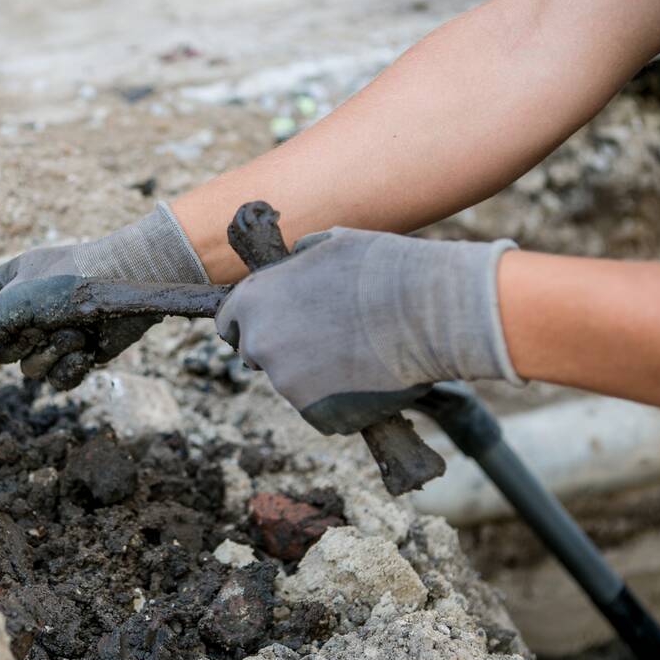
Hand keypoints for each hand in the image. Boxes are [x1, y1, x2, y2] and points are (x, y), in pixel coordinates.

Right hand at [0, 203, 208, 388]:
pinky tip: (87, 347)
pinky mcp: (78, 354)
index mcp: (7, 286)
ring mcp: (53, 333)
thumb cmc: (71, 282)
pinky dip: (71, 366)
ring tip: (74, 330)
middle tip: (40, 326)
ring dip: (51, 353)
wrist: (131, 285)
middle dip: (21, 343)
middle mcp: (28, 311)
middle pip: (0, 352)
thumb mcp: (16, 302)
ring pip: (30, 368)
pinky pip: (58, 379)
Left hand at [215, 227, 520, 434]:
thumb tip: (295, 261)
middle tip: (325, 341)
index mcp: (254, 300)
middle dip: (283, 350)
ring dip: (316, 376)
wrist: (429, 312)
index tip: (271, 327)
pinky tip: (371, 379)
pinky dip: (342, 403)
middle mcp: (261, 344)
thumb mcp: (331, 244)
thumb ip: (299, 259)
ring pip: (294, 385)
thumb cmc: (384, 269)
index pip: (230, 323)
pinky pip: (323, 412)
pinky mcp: (318, 415)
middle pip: (259, 355)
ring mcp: (287, 384)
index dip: (250, 325)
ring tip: (361, 354)